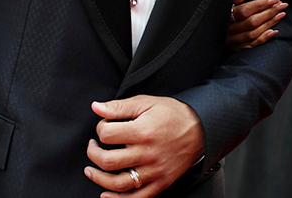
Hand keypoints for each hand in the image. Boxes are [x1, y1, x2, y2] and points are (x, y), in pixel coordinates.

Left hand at [85, 95, 204, 196]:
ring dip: (98, 178)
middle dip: (93, 154)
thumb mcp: (146, 103)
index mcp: (143, 131)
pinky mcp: (160, 183)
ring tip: (92, 170)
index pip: (107, 135)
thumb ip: (119, 106)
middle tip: (93, 147)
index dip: (100, 129)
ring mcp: (154, 171)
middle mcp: (148, 153)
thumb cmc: (172, 114)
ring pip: (118, 183)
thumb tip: (96, 107)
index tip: (104, 127)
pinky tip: (106, 194)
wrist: (200, 129)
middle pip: (108, 161)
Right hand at [226, 0, 285, 50]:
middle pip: (252, 21)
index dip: (261, 4)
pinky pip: (252, 45)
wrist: (210, 36)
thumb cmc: (221, 14)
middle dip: (270, 12)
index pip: (245, 10)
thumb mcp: (223, 3)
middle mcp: (228, 29)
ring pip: (254, 33)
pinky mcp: (236, 48)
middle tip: (283, 5)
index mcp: (225, 16)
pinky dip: (264, 38)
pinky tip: (274, 31)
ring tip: (281, 15)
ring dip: (269, 24)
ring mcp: (232, 40)